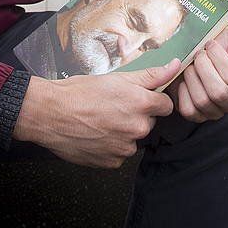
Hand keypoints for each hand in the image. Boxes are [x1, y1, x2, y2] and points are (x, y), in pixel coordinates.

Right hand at [13, 58, 179, 167]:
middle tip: (113, 108)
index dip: (152, 101)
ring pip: (133, 139)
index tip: (139, 100)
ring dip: (123, 133)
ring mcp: (125, 148)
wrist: (50, 114)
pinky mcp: (112, 162)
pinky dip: (110, 146)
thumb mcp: (118, 78)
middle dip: (135, 116)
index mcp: (142, 104)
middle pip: (148, 123)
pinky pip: (119, 154)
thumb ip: (151, 75)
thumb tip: (176, 66)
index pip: (166, 107)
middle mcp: (137, 128)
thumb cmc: (80, 93)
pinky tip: (96, 135)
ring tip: (101, 121)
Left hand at [168, 28, 227, 122]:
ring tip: (191, 65)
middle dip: (204, 67)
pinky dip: (183, 91)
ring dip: (192, 77)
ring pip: (202, 101)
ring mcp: (215, 112)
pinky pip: (189, 110)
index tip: (211, 44)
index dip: (218, 57)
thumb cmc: (224, 46)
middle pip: (218, 93)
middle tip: (199, 54)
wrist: (199, 47)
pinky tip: (185, 79)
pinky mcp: (196, 115)